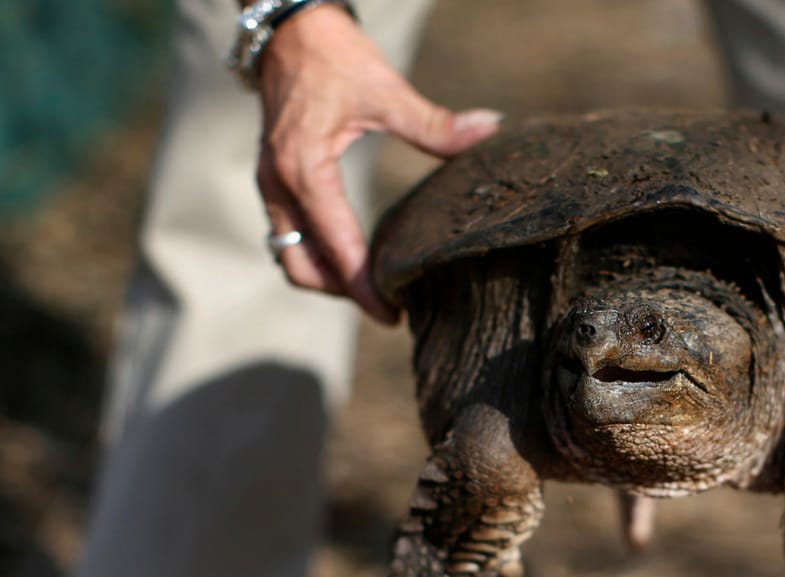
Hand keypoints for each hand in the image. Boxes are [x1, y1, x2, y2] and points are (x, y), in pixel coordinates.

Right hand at [255, 6, 501, 323]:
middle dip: (342, 292)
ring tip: (372, 288)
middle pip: (303, 266)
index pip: (336, 246)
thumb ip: (435, 124)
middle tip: (387, 306)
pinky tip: (353, 257)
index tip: (392, 315)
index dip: (364, 288)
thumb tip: (490, 131)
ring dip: (327, 278)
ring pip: (289, 256)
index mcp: (305, 168)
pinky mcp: (273, 181)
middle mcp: (279, 184)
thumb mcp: (387, 90)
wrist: (288, 30)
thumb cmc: (336, 57)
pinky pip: (288, 236)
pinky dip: (316, 255)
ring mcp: (270, 184)